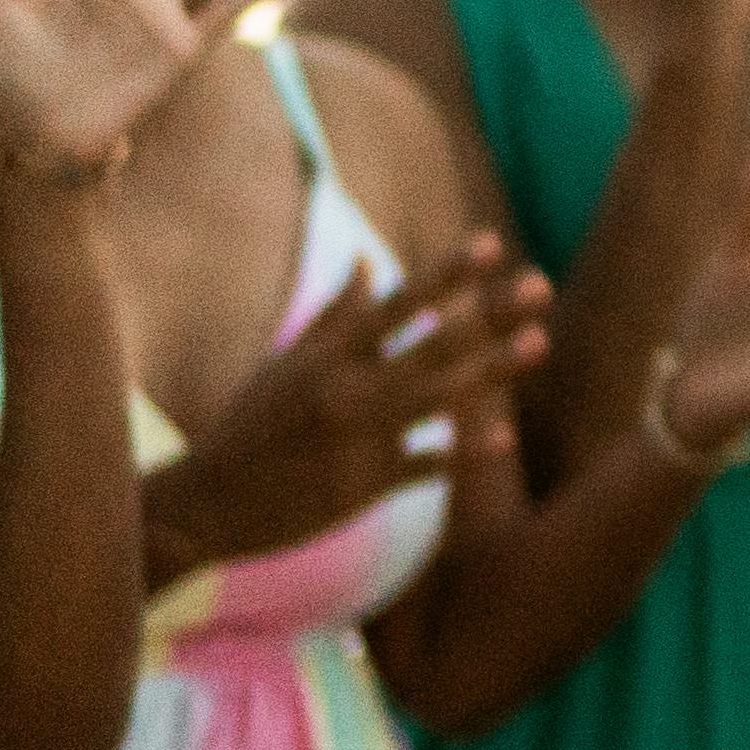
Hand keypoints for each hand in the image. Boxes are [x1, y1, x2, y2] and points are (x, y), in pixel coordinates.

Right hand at [156, 239, 548, 569]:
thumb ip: (335, 316)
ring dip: (494, 371)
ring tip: (540, 341)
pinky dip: (464, 453)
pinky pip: (427, 465)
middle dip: (490, 314)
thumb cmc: (248, 426)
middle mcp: (348, 392)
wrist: (208, 505)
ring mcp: (360, 440)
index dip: (446, 274)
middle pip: (434, 345)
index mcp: (327, 357)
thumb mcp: (285, 365)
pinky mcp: (365, 487)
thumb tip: (369, 262)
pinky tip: (504, 436)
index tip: (490, 243)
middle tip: (540, 284)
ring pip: (441, 399)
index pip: (397, 303)